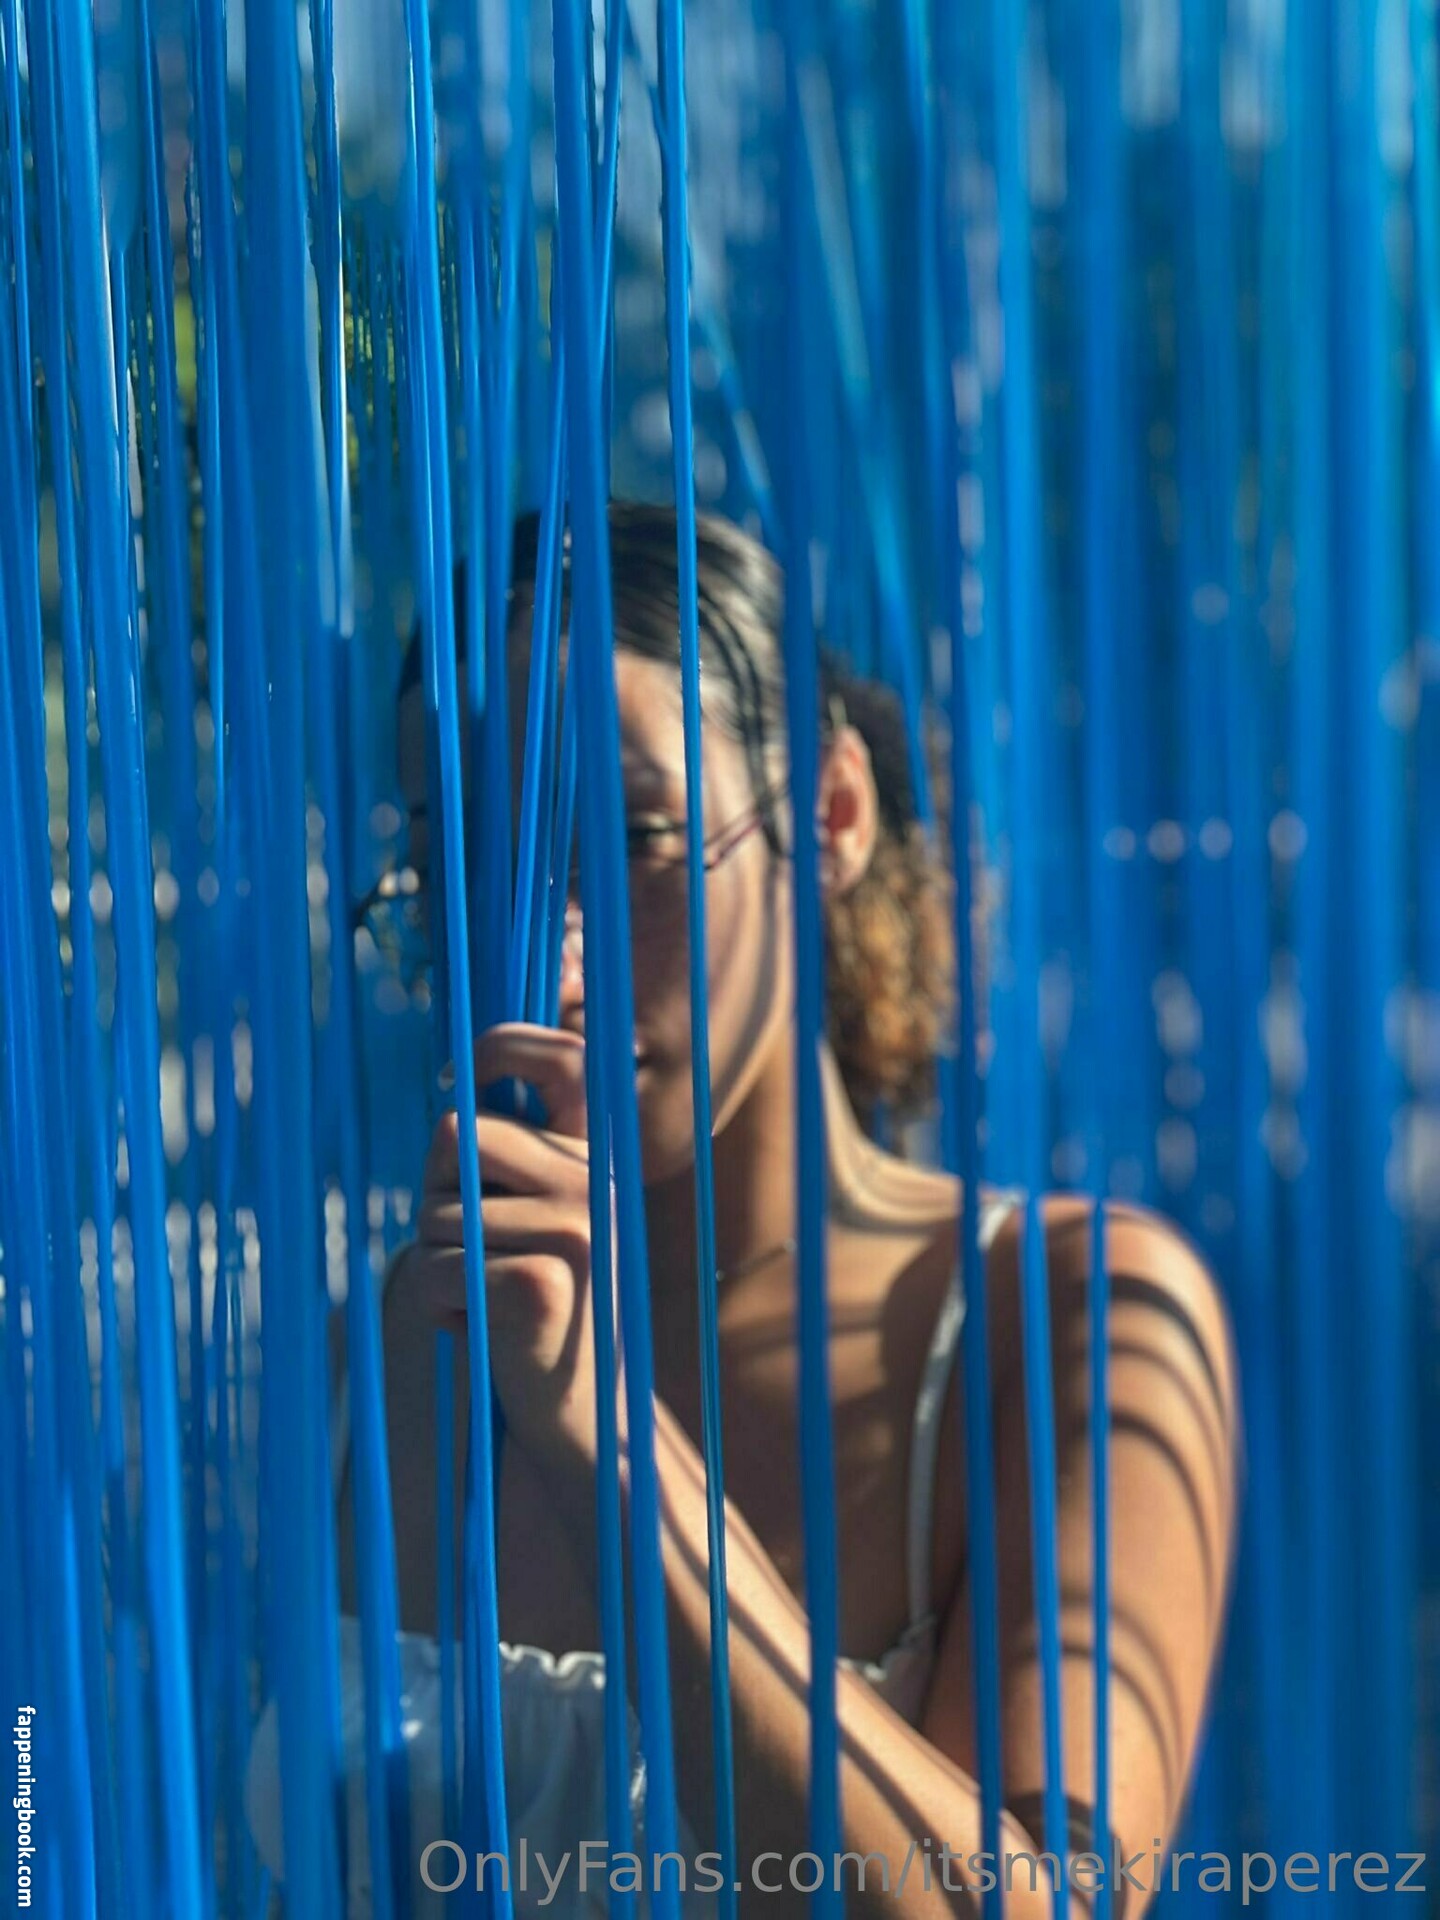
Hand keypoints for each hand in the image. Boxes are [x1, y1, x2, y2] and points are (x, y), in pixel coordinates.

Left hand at [411, 1023, 611, 1468]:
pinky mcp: (544, 1281)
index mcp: (591, 1156)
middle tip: (471, 1251)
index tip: (461, 1076)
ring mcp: (574, 1228)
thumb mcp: (535, 1219)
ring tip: (485, 1302)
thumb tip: (452, 1089)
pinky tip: (485, 1333)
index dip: (502, 1046)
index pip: (561, 1058)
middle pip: (455, 1134)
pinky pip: (436, 1272)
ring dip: (436, 1268)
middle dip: (435, 1195)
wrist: (588, 1418)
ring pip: (434, 1216)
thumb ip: (508, 1162)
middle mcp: (591, 1180)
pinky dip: (440, 1312)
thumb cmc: (537, 1312)